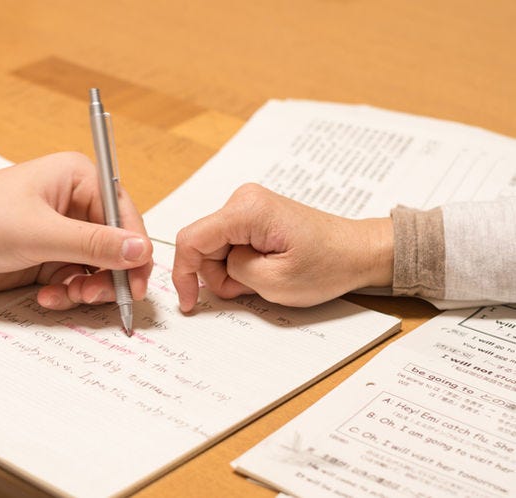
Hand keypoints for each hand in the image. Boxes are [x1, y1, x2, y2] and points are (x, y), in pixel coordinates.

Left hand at [0, 152, 152, 308]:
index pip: (125, 217)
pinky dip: (66, 294)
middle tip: (93, 295)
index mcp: (81, 179)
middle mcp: (77, 205)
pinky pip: (75, 282)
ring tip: (65, 295)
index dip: (134, 251)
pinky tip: (46, 296)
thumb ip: (94, 244)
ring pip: (98, 270)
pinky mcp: (48, 258)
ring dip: (86, 289)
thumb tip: (140, 250)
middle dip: (108, 276)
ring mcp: (62, 234)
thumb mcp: (41, 232)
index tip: (134, 283)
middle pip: (116, 247)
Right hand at [172, 183, 392, 310]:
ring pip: (215, 246)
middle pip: (203, 244)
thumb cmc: (327, 266)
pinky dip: (239, 262)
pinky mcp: (255, 215)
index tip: (189, 303)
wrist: (359, 251)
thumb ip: (233, 272)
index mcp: (246, 210)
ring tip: (263, 280)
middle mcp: (243, 200)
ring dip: (230, 271)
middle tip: (246, 291)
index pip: (192, 239)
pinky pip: (230, 242)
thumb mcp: (274, 282)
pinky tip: (263, 270)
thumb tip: (216, 266)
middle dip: (216, 275)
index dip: (183, 273)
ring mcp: (248, 205)